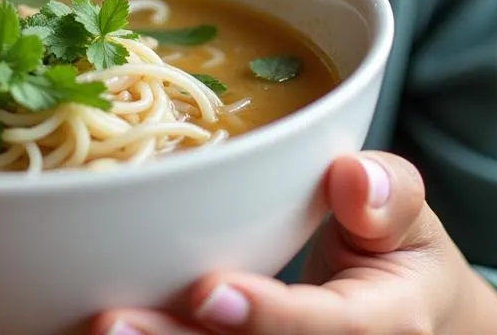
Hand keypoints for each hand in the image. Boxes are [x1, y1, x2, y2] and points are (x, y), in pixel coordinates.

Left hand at [92, 151, 496, 334]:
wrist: (412, 323)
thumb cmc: (399, 256)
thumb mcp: (408, 218)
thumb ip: (387, 193)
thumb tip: (351, 176)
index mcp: (383, 325)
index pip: (328, 330)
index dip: (268, 317)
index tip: (208, 289)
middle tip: (110, 322)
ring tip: (91, 326)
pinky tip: (83, 326)